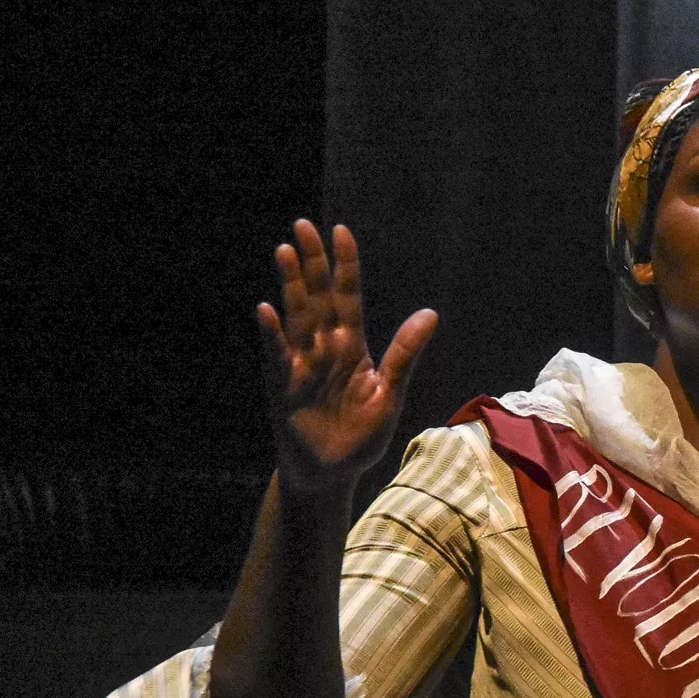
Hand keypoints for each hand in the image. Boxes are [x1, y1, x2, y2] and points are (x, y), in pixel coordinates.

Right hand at [257, 218, 436, 492]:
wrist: (332, 473)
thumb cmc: (361, 436)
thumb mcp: (389, 394)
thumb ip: (404, 353)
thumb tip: (431, 314)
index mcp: (352, 347)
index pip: (348, 297)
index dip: (345, 266)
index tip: (342, 232)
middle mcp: (324, 348)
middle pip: (317, 297)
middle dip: (311, 263)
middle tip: (304, 224)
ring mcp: (301, 364)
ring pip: (296, 317)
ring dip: (290, 286)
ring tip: (285, 251)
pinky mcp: (283, 385)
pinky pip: (277, 356)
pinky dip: (273, 335)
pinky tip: (267, 310)